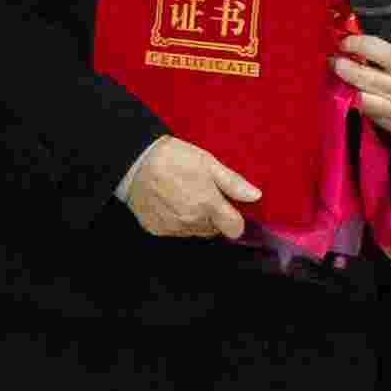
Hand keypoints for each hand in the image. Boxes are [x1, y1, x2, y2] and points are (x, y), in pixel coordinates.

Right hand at [119, 134, 262, 239]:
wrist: (135, 163)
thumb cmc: (174, 158)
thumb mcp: (208, 163)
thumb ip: (233, 183)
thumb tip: (255, 196)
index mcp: (209, 205)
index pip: (235, 229)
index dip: (235, 219)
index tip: (229, 208)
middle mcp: (193, 222)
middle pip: (214, 231)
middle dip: (213, 217)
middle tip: (202, 195)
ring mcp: (174, 228)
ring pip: (195, 232)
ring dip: (195, 220)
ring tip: (185, 197)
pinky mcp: (157, 230)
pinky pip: (175, 232)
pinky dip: (176, 222)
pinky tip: (170, 203)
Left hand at [334, 21, 390, 135]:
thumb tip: (364, 21)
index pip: (370, 49)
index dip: (352, 42)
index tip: (345, 41)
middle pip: (360, 77)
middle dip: (341, 66)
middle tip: (334, 59)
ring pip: (361, 101)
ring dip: (349, 88)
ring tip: (345, 77)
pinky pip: (373, 116)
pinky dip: (366, 103)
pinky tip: (365, 92)